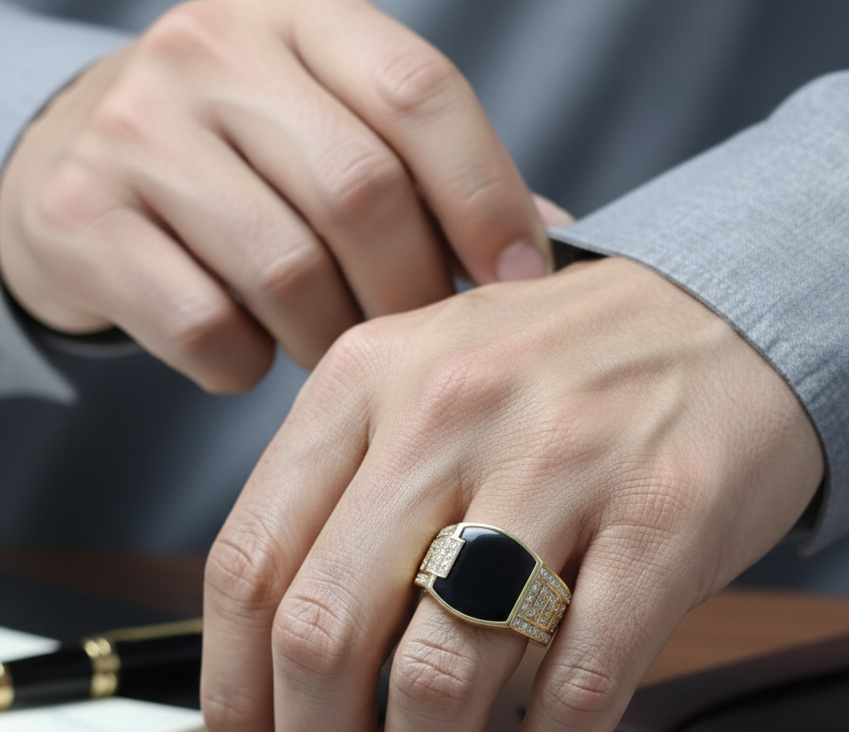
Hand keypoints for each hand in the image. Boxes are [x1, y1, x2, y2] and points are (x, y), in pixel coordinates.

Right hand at [0, 0, 547, 390]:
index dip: (486, 195)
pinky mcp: (83, 217)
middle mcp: (211, 52)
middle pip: (360, 193)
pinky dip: (247, 363)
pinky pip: (207, 326)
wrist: (80, 168)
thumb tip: (552, 242)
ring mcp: (137, 130)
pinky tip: (248, 347)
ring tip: (323, 343)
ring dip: (326, 338)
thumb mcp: (334, 131)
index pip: (418, 93)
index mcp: (300, 19)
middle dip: (408, 291)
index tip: (522, 278)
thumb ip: (430, 177)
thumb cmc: (243, 163)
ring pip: (286, 272)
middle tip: (412, 337)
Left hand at [201, 257, 822, 731]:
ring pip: (442, 680)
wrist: (726, 311)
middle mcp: (448, 415)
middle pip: (327, 636)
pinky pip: (576, 686)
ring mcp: (558, 466)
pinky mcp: (660, 522)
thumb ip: (343, 487)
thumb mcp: (424, 375)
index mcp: (366, 379)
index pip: (249, 565)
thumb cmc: (563, 366)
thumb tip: (281, 655)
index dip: (233, 696)